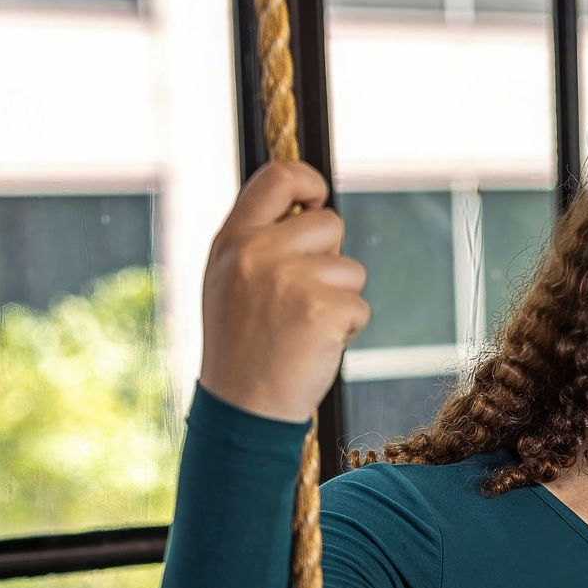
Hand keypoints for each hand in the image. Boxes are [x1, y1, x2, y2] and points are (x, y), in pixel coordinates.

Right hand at [199, 159, 370, 425]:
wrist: (243, 410)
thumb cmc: (241, 350)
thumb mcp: (228, 283)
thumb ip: (259, 242)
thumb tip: (307, 206)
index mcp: (232, 240)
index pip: (276, 177)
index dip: (307, 180)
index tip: (318, 197)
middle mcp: (258, 253)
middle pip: (329, 223)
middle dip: (330, 258)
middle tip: (303, 299)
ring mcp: (290, 281)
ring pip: (351, 269)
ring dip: (341, 300)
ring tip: (304, 329)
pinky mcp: (321, 311)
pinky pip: (360, 306)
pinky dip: (348, 330)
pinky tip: (316, 347)